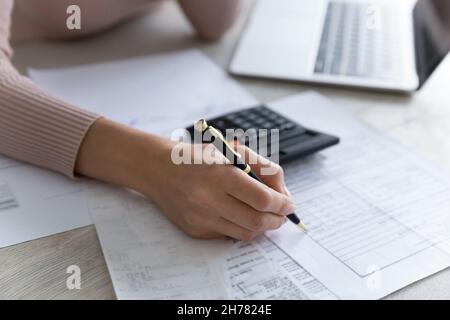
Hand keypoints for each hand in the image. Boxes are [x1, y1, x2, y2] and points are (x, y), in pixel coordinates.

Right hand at [146, 141, 294, 240]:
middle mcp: (208, 199)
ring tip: (265, 216)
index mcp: (220, 174)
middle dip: (276, 220)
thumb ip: (260, 166)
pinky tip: (239, 215)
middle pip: (257, 221)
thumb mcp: (230, 150)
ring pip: (244, 233)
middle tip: (281, 215)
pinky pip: (227, 235)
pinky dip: (240, 227)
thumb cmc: (196, 157)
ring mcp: (200, 218)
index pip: (263, 199)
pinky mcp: (194, 230)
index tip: (288, 203)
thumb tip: (281, 190)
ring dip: (262, 227)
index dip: (282, 204)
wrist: (158, 168)